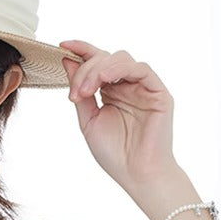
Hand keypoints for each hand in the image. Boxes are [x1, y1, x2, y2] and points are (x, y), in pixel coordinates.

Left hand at [59, 40, 177, 191]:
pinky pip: (141, 69)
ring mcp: (143, 87)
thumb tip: (67, 61)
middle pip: (105, 58)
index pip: (96, 62)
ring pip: (121, 59)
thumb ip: (79, 91)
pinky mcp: (158, 92)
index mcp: (111, 91)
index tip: (62, 45)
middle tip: (75, 92)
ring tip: (86, 91)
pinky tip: (104, 81)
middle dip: (85, 70)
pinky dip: (119, 69)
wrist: (136, 174)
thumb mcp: (88, 119)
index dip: (81, 49)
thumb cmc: (114, 153)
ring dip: (98, 69)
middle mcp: (127, 85)